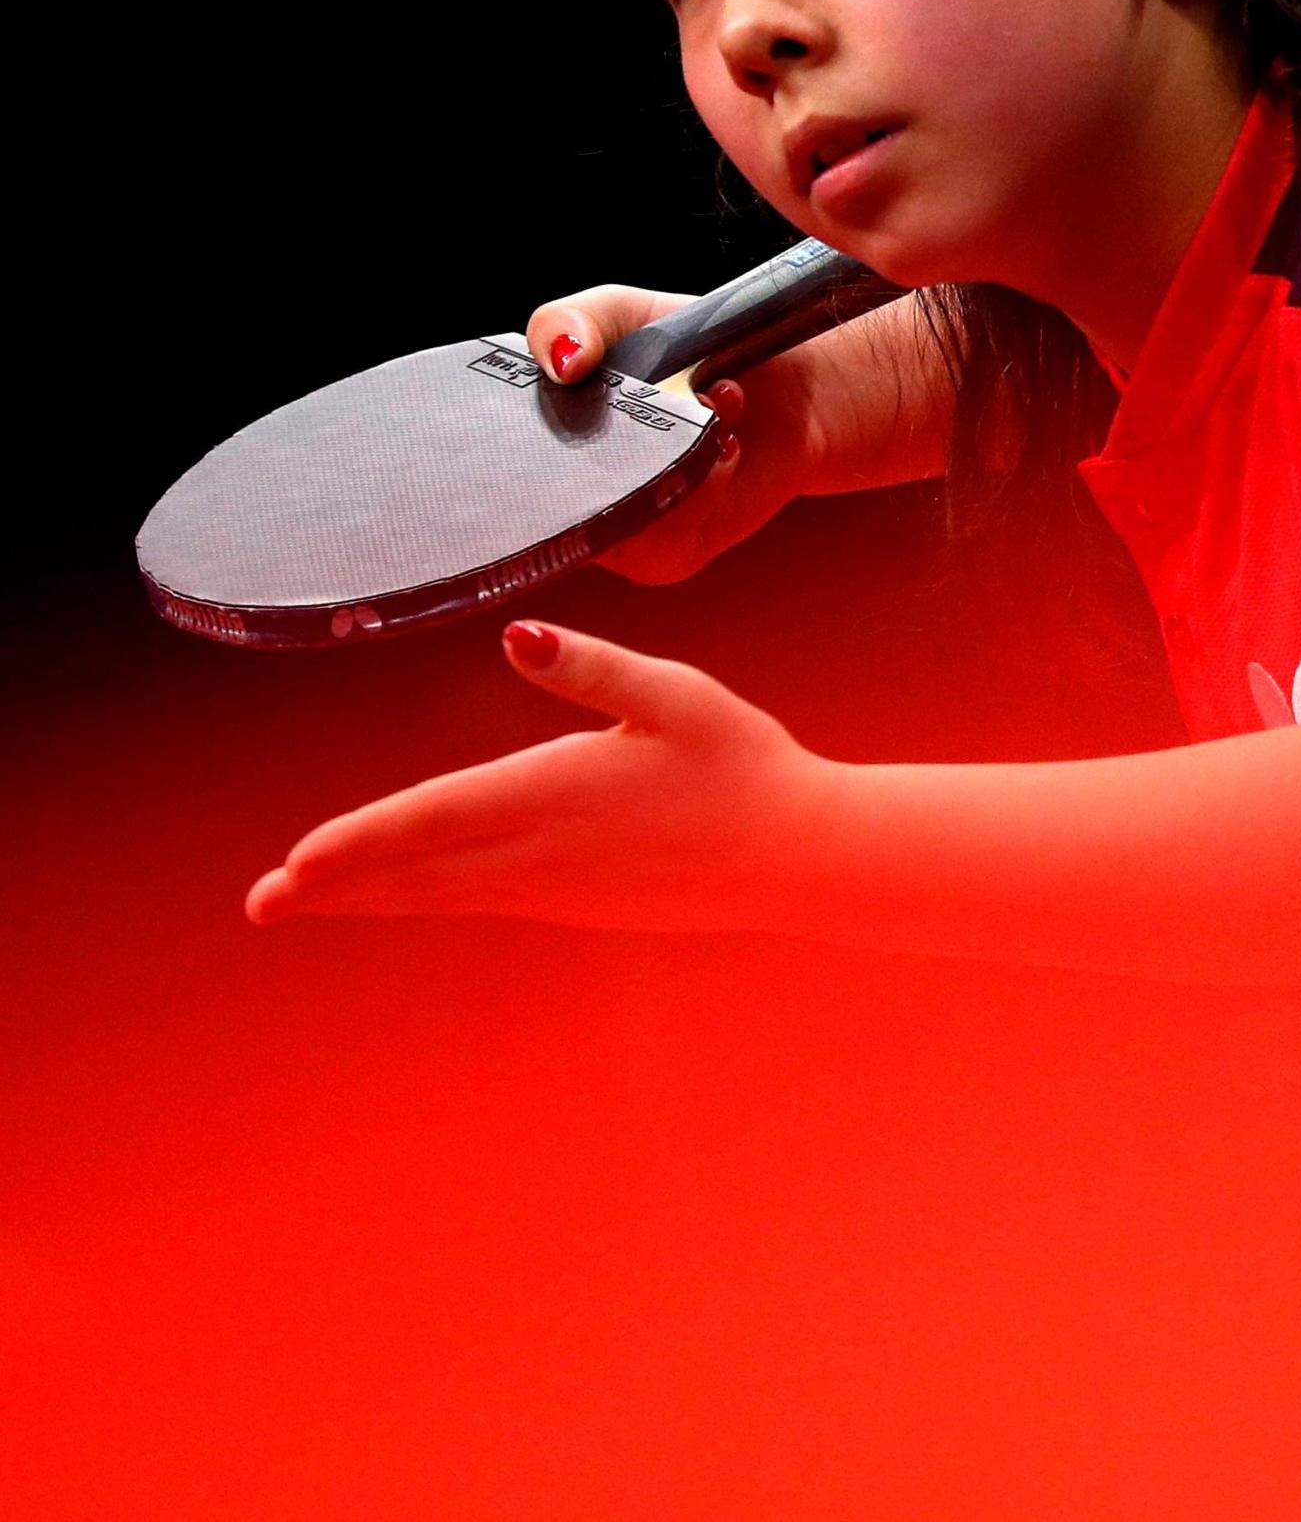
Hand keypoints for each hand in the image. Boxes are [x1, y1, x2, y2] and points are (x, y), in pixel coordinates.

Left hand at [247, 621, 841, 935]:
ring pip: (441, 893)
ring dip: (369, 895)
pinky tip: (402, 892)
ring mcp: (558, 888)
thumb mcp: (675, 697)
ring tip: (303, 901)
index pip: (436, 819)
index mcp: (559, 793)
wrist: (800, 858)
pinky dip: (423, 896)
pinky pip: (476, 899)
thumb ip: (592, 669)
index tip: (294, 863)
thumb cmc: (743, 764)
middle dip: (335, 887)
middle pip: (418, 872)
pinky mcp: (576, 903)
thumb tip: (516, 636)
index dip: (359, 841)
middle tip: (259, 905)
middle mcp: (544, 853)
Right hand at [526, 283, 946, 582]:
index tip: (552, 398)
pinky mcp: (666, 557)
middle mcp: (561, 497)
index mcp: (531, 441)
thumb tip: (557, 360)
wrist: (789, 386)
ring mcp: (611, 534)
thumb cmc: (692, 350)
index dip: (489, 450)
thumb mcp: (622, 313)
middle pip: (534, 510)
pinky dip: (701, 485)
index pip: (477, 470)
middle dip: (600, 448)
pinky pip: (661, 540)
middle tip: (658, 394)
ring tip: (710, 402)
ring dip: (669, 459)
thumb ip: (571, 321)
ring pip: (607, 523)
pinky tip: (725, 446)